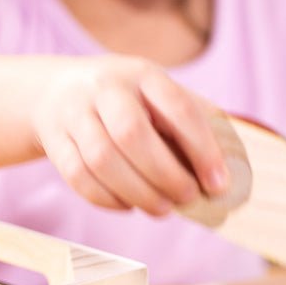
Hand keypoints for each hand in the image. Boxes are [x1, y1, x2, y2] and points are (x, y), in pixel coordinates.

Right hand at [30, 56, 230, 214]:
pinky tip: (130, 205)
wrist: (56, 91)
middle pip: (132, 135)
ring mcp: (73, 112)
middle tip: (188, 198)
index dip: (203, 151)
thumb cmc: (131, 104)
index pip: (179, 109)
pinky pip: (78, 177)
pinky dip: (109, 199)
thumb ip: (196, 128)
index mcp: (145, 75)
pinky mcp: (54, 140)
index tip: (219, 185)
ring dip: (139, 193)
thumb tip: (231, 176)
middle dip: (166, 175)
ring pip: (102, 159)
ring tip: (163, 209)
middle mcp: (105, 88)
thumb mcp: (162, 99)